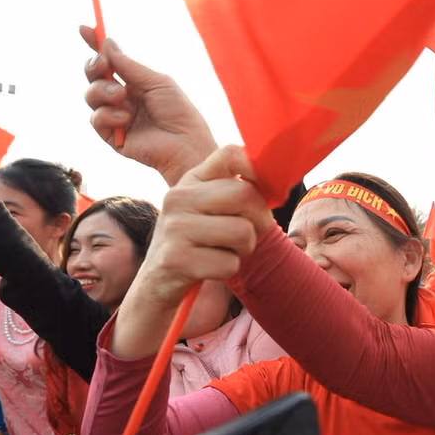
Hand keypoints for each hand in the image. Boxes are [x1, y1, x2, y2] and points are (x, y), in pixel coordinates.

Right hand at [80, 25, 217, 184]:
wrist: (186, 143)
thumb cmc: (179, 111)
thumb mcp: (156, 82)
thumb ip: (129, 66)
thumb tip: (107, 42)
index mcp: (134, 82)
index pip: (109, 60)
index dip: (95, 44)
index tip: (85, 28)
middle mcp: (121, 97)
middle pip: (94, 76)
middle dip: (94, 66)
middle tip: (102, 64)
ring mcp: (115, 116)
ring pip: (91, 95)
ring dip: (103, 91)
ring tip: (122, 96)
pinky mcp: (111, 136)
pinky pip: (96, 119)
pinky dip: (109, 115)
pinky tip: (127, 119)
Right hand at [137, 145, 271, 307]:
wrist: (157, 280)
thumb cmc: (196, 242)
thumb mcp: (207, 207)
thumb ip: (235, 189)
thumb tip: (277, 182)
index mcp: (190, 180)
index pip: (231, 154)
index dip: (258, 171)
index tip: (266, 193)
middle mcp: (178, 198)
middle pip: (245, 195)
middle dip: (260, 221)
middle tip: (248, 234)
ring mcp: (175, 228)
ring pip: (243, 232)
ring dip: (244, 249)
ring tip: (226, 250)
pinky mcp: (176, 260)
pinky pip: (230, 263)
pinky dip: (228, 270)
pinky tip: (211, 267)